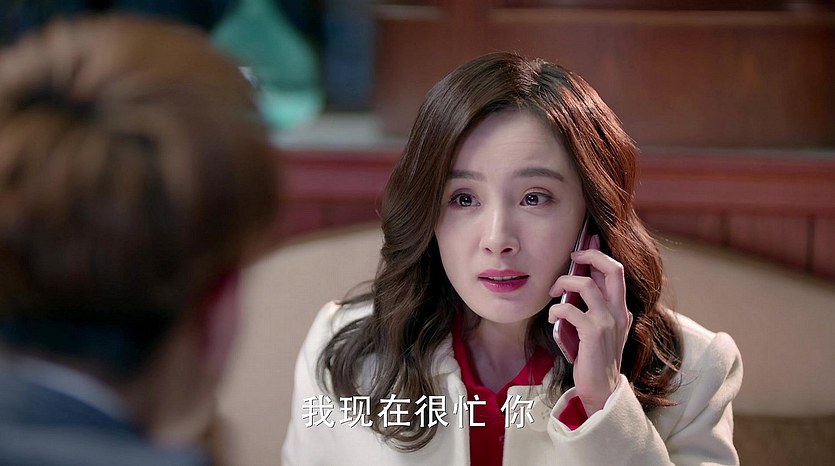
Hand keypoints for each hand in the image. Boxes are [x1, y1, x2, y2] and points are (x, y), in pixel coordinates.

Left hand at [548, 235, 632, 414]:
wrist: (601, 389)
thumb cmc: (593, 357)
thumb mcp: (598, 328)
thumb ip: (592, 308)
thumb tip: (574, 283)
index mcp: (620, 309)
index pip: (616, 271)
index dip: (600, 252)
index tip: (584, 242)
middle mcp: (619, 312)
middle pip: (613, 268)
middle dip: (591, 253)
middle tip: (573, 255)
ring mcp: (608, 322)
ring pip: (587, 284)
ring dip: (565, 282)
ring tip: (553, 292)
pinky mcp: (593, 333)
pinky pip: (570, 308)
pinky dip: (556, 308)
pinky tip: (551, 316)